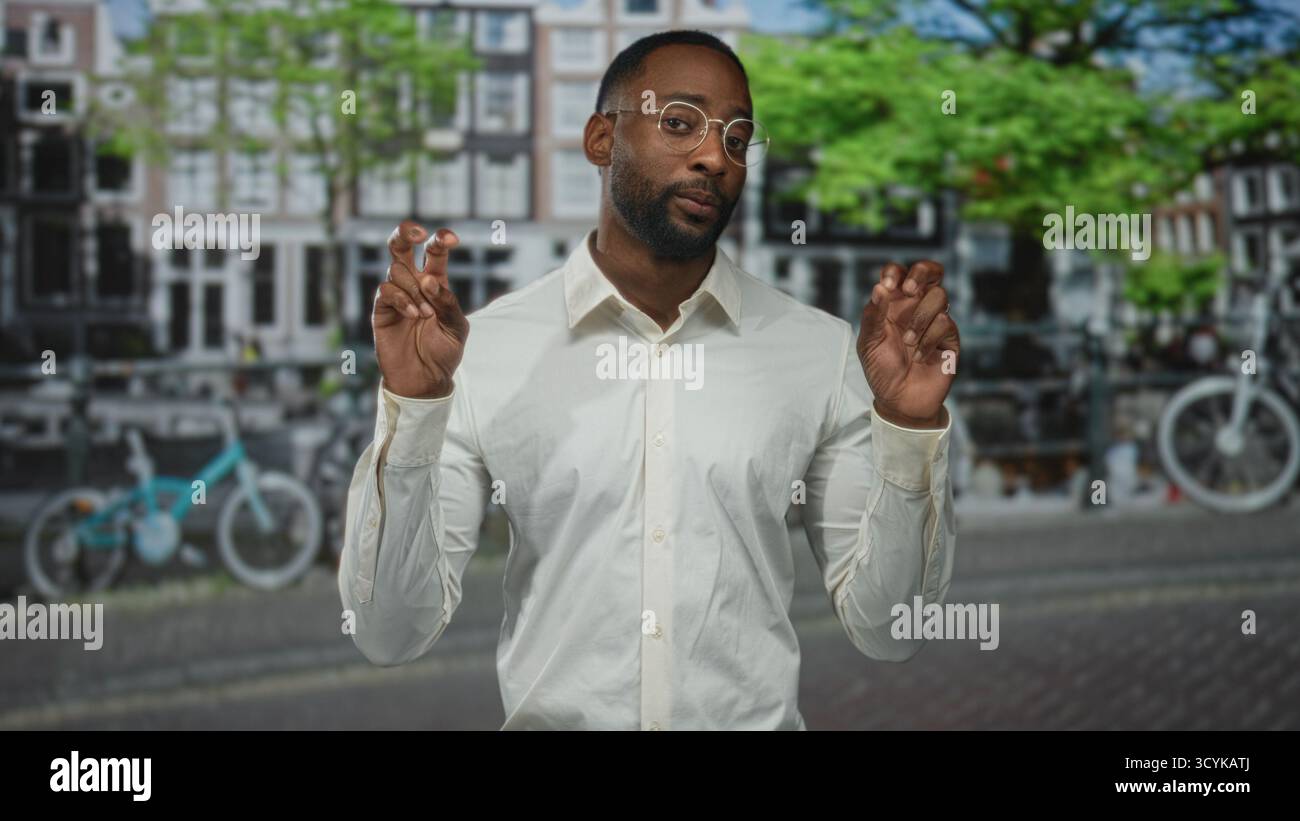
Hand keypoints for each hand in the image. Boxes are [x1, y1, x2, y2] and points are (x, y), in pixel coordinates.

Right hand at [372, 220, 467, 398]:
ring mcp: (395, 296)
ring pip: (396, 270)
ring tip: (426, 314)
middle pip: (401, 248)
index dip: (440, 240)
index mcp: (435, 284)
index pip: (434, 253)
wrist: (425, 379)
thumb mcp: (457, 328)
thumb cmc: (444, 352)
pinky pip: (386, 291)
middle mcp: (412, 284)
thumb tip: (429, 280)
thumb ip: (448, 303)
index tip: (451, 238)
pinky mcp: (381, 310)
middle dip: (406, 232)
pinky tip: (414, 315)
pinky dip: (402, 299)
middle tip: (418, 231)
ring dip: (414, 288)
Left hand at [857, 260, 959, 427]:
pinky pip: (945, 323)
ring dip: (919, 319)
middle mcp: (917, 306)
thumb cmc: (882, 369)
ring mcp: (935, 320)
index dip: (895, 271)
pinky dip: (928, 340)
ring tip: (907, 342)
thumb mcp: (869, 342)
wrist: (900, 399)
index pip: (899, 273)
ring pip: (939, 296)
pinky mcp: (950, 337)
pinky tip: (919, 357)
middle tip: (908, 291)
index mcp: (894, 303)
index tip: (888, 285)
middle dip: (921, 273)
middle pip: (931, 271)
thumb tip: (880, 287)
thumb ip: (873, 315)